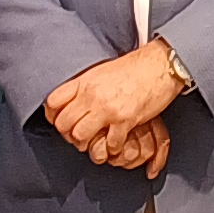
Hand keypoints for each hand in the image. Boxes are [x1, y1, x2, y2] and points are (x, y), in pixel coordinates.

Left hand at [50, 41, 185, 160]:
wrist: (161, 64)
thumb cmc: (135, 67)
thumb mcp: (102, 71)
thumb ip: (85, 86)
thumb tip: (74, 100)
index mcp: (85, 81)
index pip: (52, 102)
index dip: (52, 115)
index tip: (59, 120)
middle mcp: (92, 95)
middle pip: (63, 123)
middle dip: (68, 134)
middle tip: (77, 136)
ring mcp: (107, 108)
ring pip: (80, 136)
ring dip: (86, 143)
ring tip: (95, 142)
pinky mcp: (125, 120)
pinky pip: (109, 143)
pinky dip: (112, 148)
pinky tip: (116, 143)